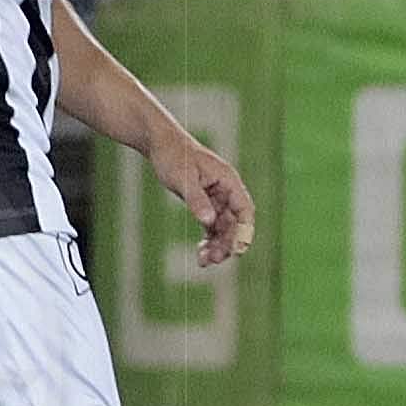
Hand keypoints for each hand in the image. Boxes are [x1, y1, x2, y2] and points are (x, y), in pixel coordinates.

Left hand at [156, 130, 253, 269]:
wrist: (160, 144)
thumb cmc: (173, 156)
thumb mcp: (183, 178)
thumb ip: (196, 199)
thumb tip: (209, 221)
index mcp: (229, 181)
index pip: (244, 210)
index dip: (244, 231)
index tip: (238, 249)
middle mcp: (227, 191)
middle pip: (234, 222)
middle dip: (226, 243)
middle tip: (212, 260)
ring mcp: (217, 198)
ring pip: (223, 226)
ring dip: (217, 244)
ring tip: (204, 261)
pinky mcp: (205, 203)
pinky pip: (212, 225)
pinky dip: (208, 238)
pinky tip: (201, 253)